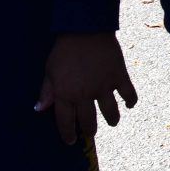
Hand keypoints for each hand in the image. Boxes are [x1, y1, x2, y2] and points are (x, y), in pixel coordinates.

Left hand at [36, 32, 136, 146]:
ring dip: (112, 120)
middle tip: (90, 132)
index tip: (71, 141)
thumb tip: (39, 109)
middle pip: (89, 121)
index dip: (68, 134)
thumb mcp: (49, 71)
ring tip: (112, 122)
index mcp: (65, 94)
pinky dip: (130, 101)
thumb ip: (46, 92)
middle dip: (89, 130)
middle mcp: (85, 95)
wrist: (85, 30)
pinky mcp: (119, 77)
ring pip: (110, 113)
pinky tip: (129, 105)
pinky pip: (128, 94)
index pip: (66, 122)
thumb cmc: (64, 50)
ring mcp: (104, 87)